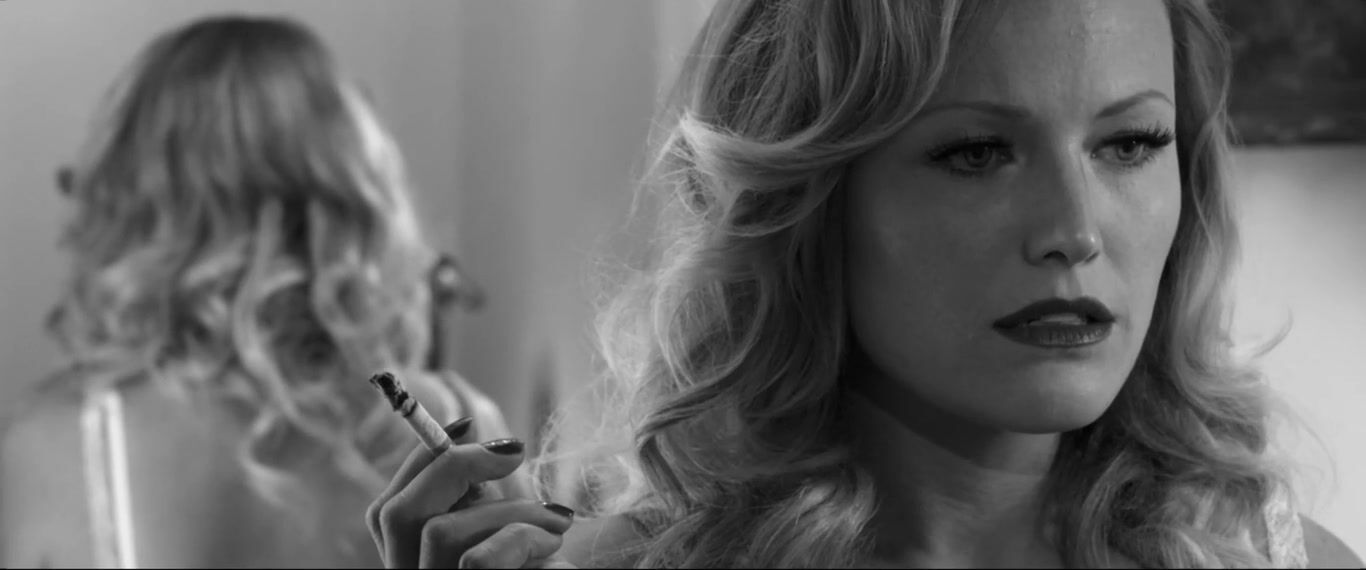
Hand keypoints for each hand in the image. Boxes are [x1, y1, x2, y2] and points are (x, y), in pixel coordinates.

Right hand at [365, 420, 577, 567]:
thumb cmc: (543, 568)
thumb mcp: (505, 530)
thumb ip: (475, 500)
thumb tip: (467, 441)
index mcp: (415, 568)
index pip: (386, 512)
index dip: (418, 461)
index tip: (466, 424)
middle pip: (397, 514)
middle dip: (454, 466)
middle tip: (514, 450)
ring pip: (442, 532)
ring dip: (510, 509)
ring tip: (554, 521)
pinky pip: (481, 560)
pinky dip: (526, 537)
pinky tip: (555, 546)